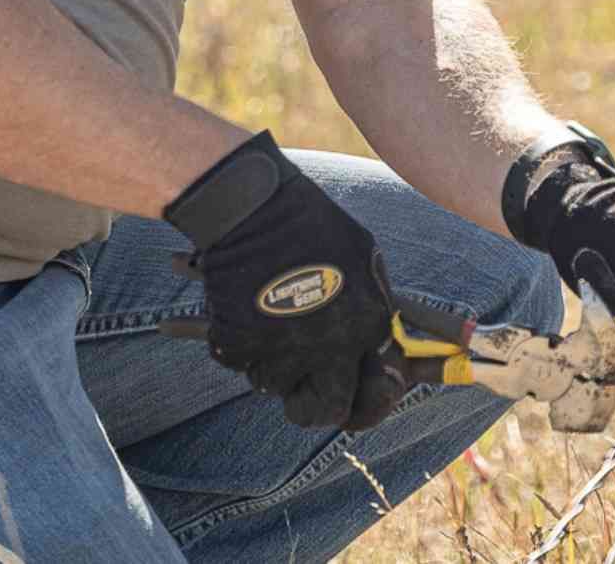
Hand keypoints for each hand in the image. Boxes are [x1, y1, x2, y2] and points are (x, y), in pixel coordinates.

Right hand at [164, 131, 407, 430]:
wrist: (253, 204)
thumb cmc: (310, 222)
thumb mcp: (363, 256)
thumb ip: (372, 308)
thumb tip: (378, 349)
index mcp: (369, 326)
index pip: (371, 395)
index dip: (356, 398)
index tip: (341, 389)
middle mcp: (331, 347)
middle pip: (322, 411)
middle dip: (309, 404)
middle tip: (298, 384)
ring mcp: (282, 349)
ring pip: (273, 385)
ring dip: (269, 363)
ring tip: (267, 320)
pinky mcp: (239, 344)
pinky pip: (237, 362)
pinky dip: (236, 343)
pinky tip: (241, 306)